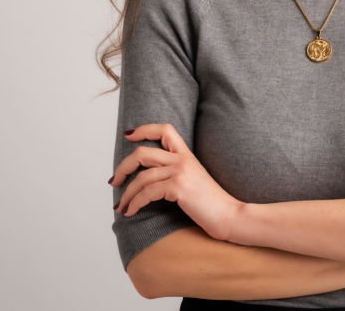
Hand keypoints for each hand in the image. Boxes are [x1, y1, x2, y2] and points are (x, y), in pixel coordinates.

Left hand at [110, 123, 244, 240]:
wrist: (230, 215)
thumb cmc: (212, 203)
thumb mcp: (195, 180)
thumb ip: (177, 173)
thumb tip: (150, 178)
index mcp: (187, 155)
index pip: (164, 130)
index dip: (144, 129)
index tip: (129, 136)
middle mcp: (182, 159)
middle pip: (142, 153)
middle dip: (123, 167)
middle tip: (115, 182)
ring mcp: (180, 172)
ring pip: (141, 177)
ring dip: (126, 194)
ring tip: (121, 207)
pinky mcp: (178, 187)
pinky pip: (147, 193)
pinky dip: (134, 204)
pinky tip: (130, 212)